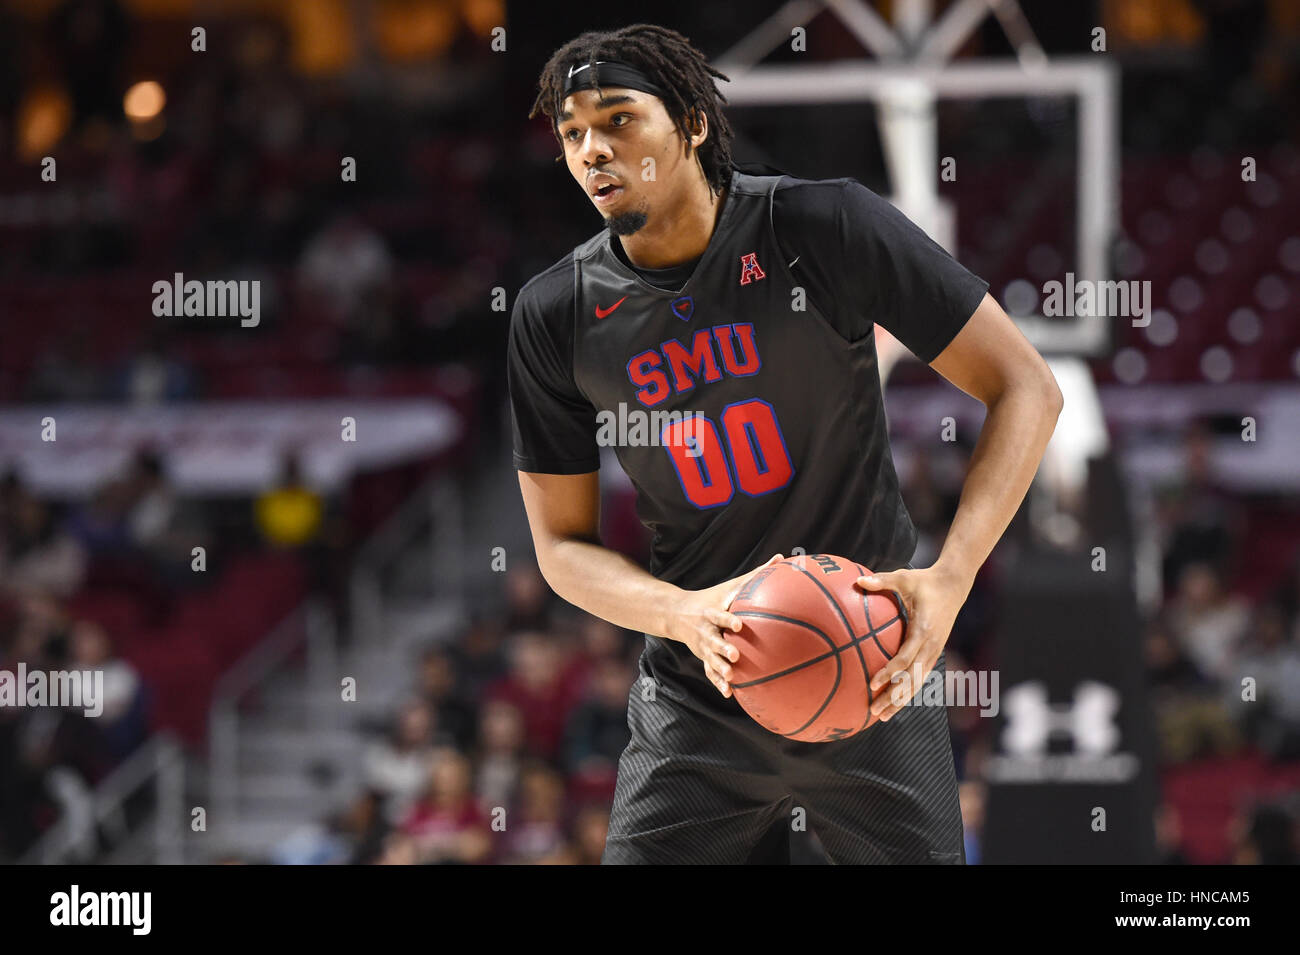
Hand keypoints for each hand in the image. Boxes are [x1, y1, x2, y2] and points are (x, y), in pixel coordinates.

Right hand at [666, 553, 784, 697]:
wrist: (677, 613)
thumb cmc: (712, 597)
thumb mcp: (730, 585)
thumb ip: (755, 574)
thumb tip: (781, 557)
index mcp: (711, 612)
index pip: (719, 615)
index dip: (727, 620)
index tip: (738, 625)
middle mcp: (705, 630)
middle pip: (713, 640)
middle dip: (722, 649)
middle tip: (735, 655)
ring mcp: (703, 645)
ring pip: (710, 659)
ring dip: (720, 669)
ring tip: (732, 678)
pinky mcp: (703, 657)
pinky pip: (710, 671)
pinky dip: (718, 682)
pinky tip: (729, 692)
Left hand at [856, 563, 972, 722]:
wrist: (955, 585)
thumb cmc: (925, 581)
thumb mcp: (904, 577)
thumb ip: (882, 580)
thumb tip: (858, 580)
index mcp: (924, 630)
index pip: (905, 658)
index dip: (890, 673)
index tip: (872, 683)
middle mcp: (931, 645)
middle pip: (912, 679)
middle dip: (893, 697)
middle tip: (873, 710)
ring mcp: (935, 651)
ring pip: (918, 682)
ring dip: (900, 701)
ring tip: (882, 717)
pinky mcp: (935, 652)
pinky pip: (921, 676)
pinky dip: (908, 691)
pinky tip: (894, 702)